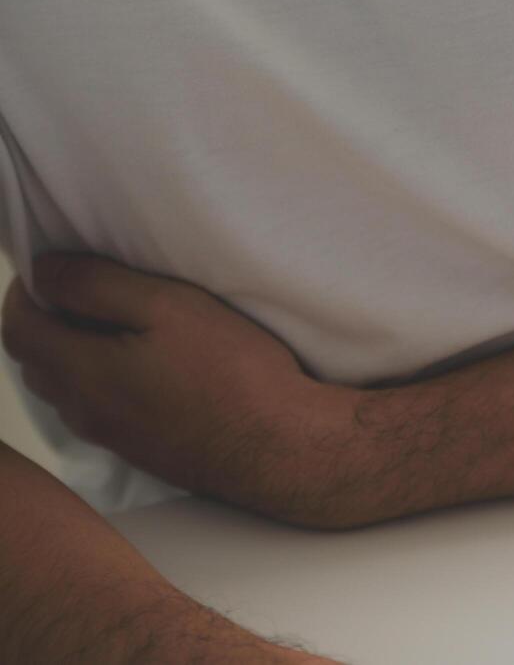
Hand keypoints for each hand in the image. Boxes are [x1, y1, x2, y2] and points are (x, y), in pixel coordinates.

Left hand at [1, 253, 360, 525]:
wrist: (280, 447)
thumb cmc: (232, 373)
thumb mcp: (168, 306)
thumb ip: (97, 285)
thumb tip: (43, 273)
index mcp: (82, 372)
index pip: (17, 329)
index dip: (24, 292)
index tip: (52, 269)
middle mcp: (86, 412)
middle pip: (37, 362)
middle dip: (48, 322)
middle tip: (89, 291)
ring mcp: (115, 438)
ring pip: (70, 391)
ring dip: (78, 355)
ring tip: (124, 327)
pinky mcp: (146, 452)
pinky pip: (104, 412)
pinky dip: (107, 383)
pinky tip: (153, 369)